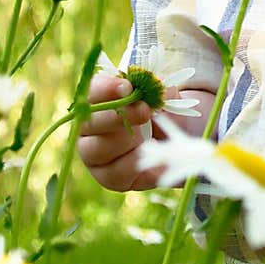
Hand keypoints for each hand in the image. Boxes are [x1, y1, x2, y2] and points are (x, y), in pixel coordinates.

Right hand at [77, 73, 160, 191]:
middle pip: (89, 122)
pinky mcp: (108, 177)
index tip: (127, 87)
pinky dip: (136, 164)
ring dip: (125, 141)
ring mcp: (95, 154)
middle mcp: (90, 128)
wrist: (176, 142)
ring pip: (96, 149)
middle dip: (118, 115)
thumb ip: (162, 93)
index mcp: (99, 99)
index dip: (106, 89)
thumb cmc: (164, 112)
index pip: (92, 91)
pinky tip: (153, 156)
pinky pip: (115, 172)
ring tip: (151, 137)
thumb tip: (162, 90)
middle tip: (145, 110)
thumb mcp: (166, 98)